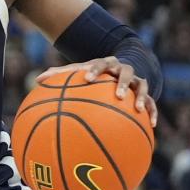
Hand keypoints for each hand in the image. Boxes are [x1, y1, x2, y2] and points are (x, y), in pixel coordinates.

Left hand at [36, 56, 157, 126]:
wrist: (121, 66)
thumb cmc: (94, 73)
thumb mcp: (79, 71)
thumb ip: (60, 75)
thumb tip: (36, 79)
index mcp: (106, 64)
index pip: (100, 64)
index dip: (94, 70)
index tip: (87, 78)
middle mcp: (123, 70)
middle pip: (125, 73)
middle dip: (122, 83)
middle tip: (118, 95)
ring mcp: (136, 80)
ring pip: (142, 86)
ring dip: (142, 96)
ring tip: (138, 109)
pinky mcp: (145, 92)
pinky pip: (153, 102)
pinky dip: (153, 112)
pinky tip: (152, 125)